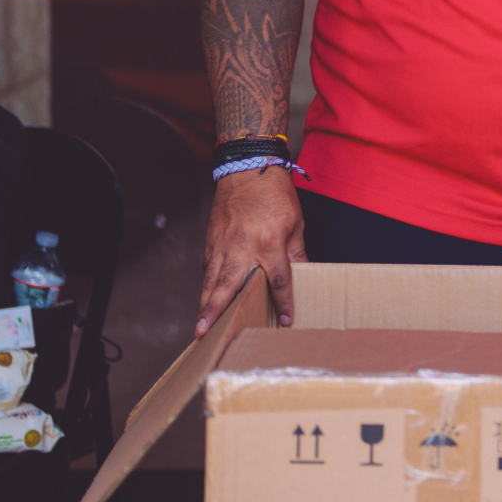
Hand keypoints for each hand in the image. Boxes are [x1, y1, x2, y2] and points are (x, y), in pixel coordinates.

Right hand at [197, 167, 305, 332]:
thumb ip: (296, 251)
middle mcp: (243, 247)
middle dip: (216, 312)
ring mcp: (223, 244)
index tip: (286, 319)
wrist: (248, 169)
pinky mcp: (212, 239)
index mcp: (270, 244)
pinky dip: (206, 283)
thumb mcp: (295, 223)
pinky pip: (207, 266)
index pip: (278, 281)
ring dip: (204, 304)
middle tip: (204, 332)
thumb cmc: (275, 194)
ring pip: (211, 280)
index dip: (283, 302)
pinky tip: (205, 296)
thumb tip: (302, 273)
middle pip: (228, 286)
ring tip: (198, 326)